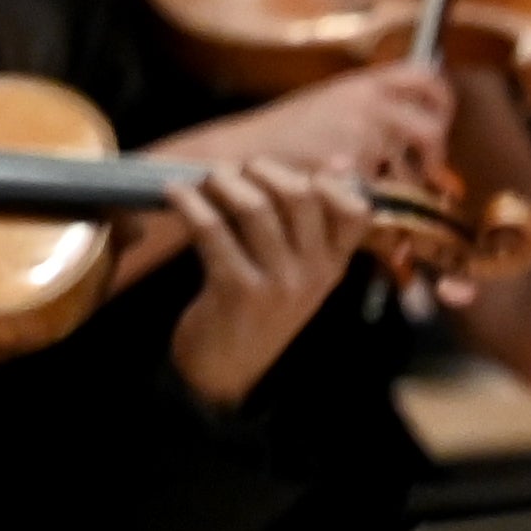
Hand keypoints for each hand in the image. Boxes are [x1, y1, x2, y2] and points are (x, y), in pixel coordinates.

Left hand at [167, 158, 379, 411]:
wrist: (227, 368)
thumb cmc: (261, 308)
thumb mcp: (301, 269)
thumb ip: (318, 220)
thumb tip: (342, 162)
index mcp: (335, 265)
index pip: (356, 210)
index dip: (324, 181)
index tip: (288, 176)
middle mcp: (315, 273)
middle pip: (300, 195)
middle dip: (261, 170)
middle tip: (234, 173)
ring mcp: (280, 283)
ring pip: (256, 207)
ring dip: (222, 182)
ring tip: (204, 181)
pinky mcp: (238, 290)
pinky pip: (213, 230)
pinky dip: (189, 203)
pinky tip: (175, 195)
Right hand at [185, 60, 457, 188]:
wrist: (241, 154)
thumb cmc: (284, 137)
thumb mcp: (330, 106)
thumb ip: (369, 110)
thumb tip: (409, 128)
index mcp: (362, 84)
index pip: (425, 77)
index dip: (442, 100)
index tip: (440, 120)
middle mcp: (367, 103)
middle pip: (432, 129)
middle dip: (435, 156)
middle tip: (425, 171)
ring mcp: (361, 134)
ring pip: (410, 169)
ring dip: (403, 188)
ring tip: (379, 194)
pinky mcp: (353, 166)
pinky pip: (383, 195)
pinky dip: (377, 207)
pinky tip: (355, 204)